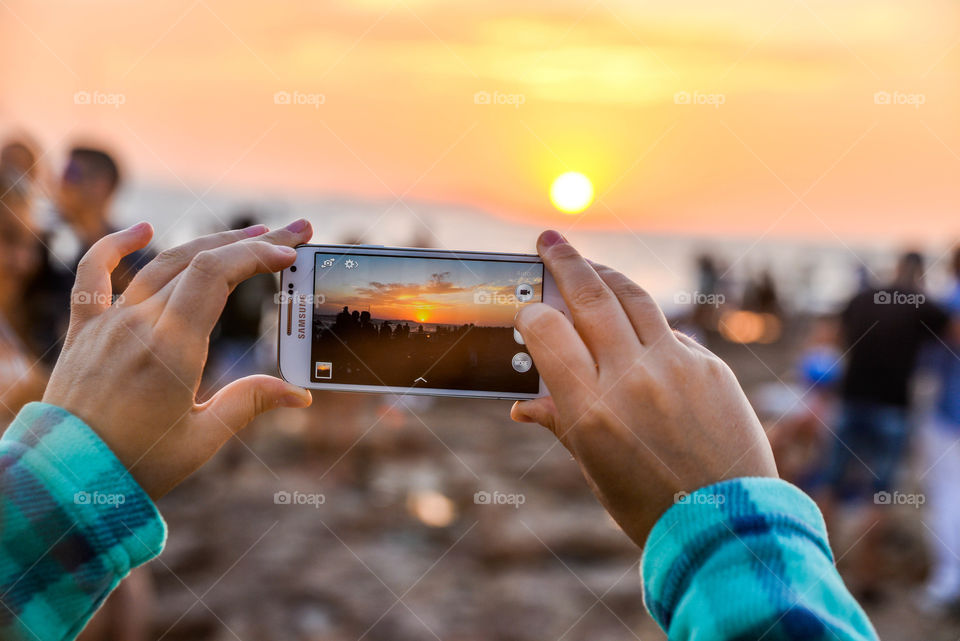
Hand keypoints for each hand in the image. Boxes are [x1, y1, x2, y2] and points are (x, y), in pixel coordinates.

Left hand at [42, 220, 314, 497]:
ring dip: (209, 244)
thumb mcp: (203, 439)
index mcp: (172, 348)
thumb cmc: (137, 464)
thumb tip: (299, 395)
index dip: (256, 256)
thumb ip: (249, 403)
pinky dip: (115, 246)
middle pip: (198, 260)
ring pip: (161, 263)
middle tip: (294, 231)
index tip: (290, 253)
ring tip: (250, 235)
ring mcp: (109, 323)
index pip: (215, 274)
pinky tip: (143, 231)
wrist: (66, 479)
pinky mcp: (84, 331)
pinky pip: (93, 276)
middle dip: (251, 243)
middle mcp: (139, 324)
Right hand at [512, 230, 776, 546]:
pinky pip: (670, 332)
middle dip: (564, 260)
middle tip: (549, 241)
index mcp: (591, 409)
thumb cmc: (649, 505)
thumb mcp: (594, 468)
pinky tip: (639, 333)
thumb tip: (521, 406)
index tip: (529, 310)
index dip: (533, 313)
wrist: (727, 526)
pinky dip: (648, 326)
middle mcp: (631, 378)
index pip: (547, 331)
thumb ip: (560, 423)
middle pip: (590, 295)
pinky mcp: (709, 366)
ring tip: (590, 264)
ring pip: (633, 297)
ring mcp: (675, 367)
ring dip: (607, 273)